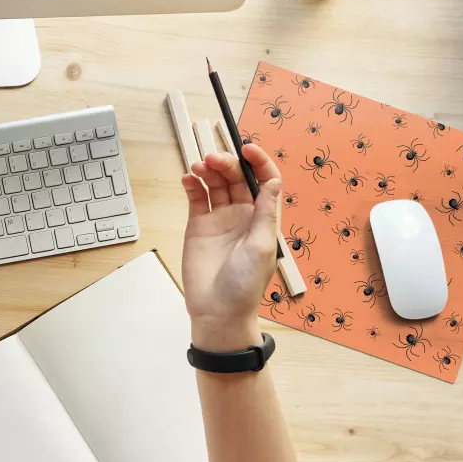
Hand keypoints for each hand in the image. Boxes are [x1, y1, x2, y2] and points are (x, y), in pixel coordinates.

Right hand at [182, 144, 280, 351]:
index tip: (247, 149)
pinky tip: (188, 179)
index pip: (265, 181)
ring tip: (198, 167)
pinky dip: (193, 185)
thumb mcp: (261, 247)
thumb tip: (274, 181)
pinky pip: (197, 198)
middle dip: (227, 164)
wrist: (217, 312)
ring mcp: (220, 219)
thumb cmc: (244, 285)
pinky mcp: (198, 226)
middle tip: (212, 160)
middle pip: (237, 178)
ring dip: (208, 170)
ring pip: (216, 184)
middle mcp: (243, 215)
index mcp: (263, 219)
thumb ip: (265, 213)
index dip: (259, 162)